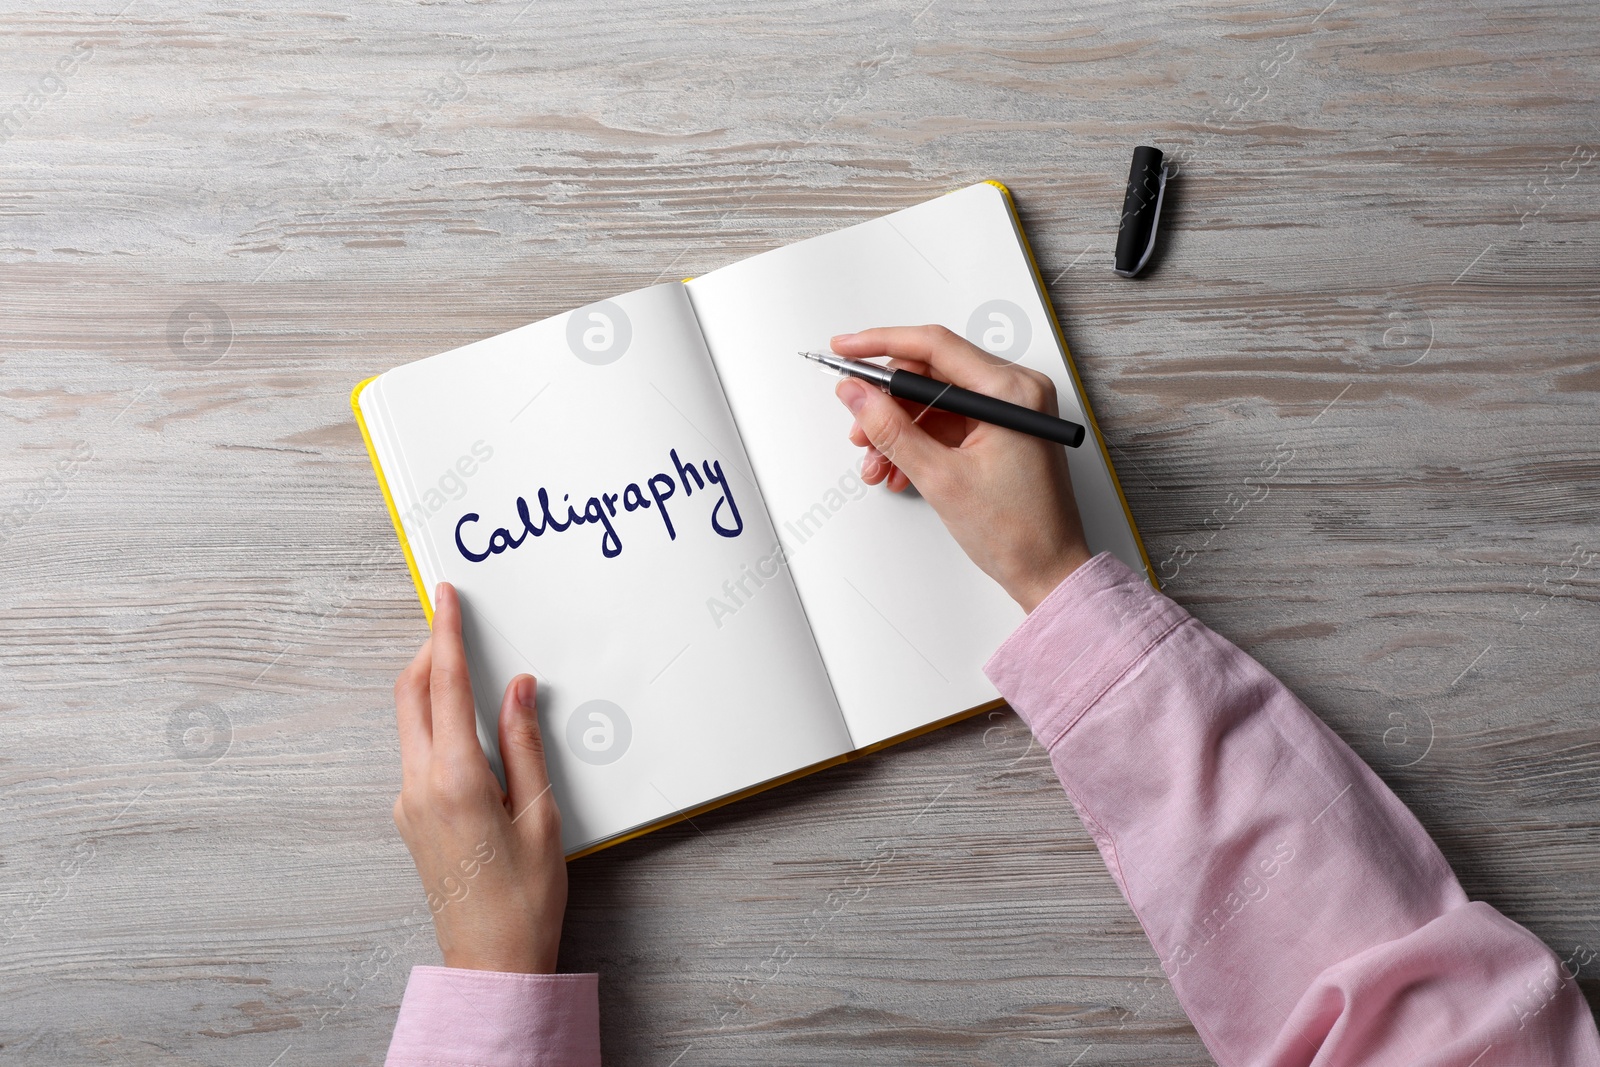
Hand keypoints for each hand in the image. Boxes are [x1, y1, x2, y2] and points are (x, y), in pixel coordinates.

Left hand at [392, 582, 566, 972]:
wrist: (489, 962)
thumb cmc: (525, 899)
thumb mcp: (541, 816)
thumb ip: (525, 744)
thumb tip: (518, 688)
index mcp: (455, 778)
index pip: (446, 686)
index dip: (447, 634)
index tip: (446, 596)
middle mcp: (419, 786)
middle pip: (412, 695)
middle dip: (430, 651)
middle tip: (453, 620)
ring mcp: (407, 804)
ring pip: (410, 722)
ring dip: (431, 686)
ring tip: (465, 666)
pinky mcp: (410, 818)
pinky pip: (418, 752)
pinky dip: (436, 722)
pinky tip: (468, 726)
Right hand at [831, 326, 1091, 612]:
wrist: (1048, 570)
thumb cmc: (1018, 531)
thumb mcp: (941, 478)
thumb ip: (891, 430)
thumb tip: (856, 394)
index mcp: (1012, 392)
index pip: (934, 346)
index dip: (880, 344)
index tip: (845, 348)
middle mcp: (1017, 391)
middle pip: (932, 373)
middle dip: (888, 402)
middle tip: (858, 426)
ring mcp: (1011, 411)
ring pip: (936, 401)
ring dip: (899, 428)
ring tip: (878, 463)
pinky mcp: (1004, 430)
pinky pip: (950, 422)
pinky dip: (920, 442)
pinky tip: (900, 469)